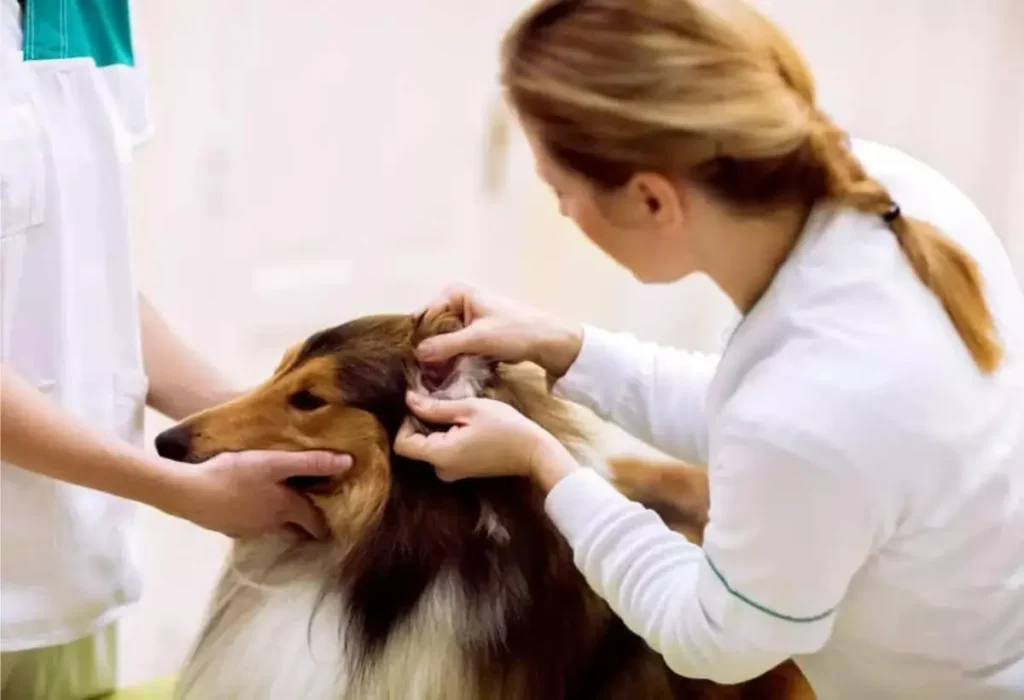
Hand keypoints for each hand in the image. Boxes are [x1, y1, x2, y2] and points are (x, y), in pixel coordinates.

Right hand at [167, 450, 351, 538]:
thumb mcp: (275, 463)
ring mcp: (247, 530)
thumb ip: (311, 462)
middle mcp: (270, 524)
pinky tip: (246, 500)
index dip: (326, 522)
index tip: (336, 523)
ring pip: (271, 523)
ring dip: (277, 514)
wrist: (187, 493)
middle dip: (302, 518)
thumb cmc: (234, 475)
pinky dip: (253, 514)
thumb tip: (348, 462)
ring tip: (279, 499)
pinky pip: (248, 521)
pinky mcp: (226, 528)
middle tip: (310, 506)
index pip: (314, 522)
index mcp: (286, 509)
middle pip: (293, 523)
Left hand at [394, 392, 574, 483]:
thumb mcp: (469, 409)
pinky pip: (442, 452)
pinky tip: (466, 425)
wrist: (533, 452)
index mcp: (440, 455)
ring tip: (458, 413)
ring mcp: (452, 473)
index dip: (407, 422)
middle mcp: (441, 470)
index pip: (402, 444)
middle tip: (444, 405)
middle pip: (414, 446)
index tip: (426, 406)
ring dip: (436, 429)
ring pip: (428, 447)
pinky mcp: (461, 471)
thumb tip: (409, 400)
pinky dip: (446, 437)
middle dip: (422, 423)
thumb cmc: (505, 427)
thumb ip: (435, 407)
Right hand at [416, 284, 583, 378]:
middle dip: (429, 348)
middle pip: (433, 327)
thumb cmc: (515, 332)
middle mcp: (459, 301)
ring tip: (433, 375)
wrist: (547, 342)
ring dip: (440, 356)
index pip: (426, 313)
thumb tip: (417, 354)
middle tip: (423, 371)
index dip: (419, 336)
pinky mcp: (475, 334)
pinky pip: (455, 346)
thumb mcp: (477, 338)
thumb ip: (445, 345)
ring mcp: (467, 318)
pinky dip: (452, 358)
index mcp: (457, 292)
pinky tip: (447, 373)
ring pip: (443, 338)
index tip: (414, 359)